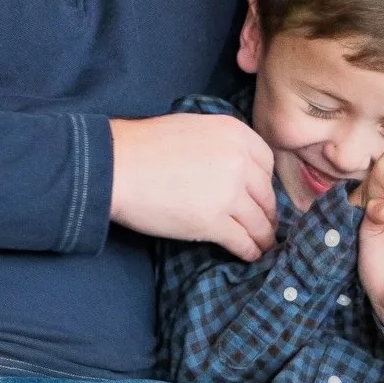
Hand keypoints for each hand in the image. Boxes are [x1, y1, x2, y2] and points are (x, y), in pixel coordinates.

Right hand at [107, 113, 277, 260]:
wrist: (116, 165)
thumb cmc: (144, 145)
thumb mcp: (194, 128)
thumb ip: (220, 143)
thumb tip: (233, 164)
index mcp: (235, 134)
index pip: (267, 163)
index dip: (264, 184)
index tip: (259, 196)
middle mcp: (239, 162)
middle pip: (266, 195)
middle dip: (266, 213)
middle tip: (265, 224)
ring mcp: (229, 193)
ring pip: (258, 222)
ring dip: (263, 237)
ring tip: (263, 245)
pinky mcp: (214, 222)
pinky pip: (242, 241)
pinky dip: (248, 250)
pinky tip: (249, 254)